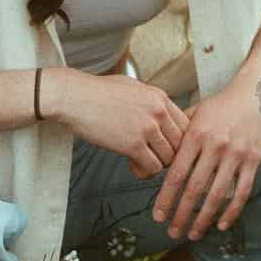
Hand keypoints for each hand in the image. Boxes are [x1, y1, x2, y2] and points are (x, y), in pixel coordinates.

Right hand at [52, 68, 189, 179]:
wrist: (74, 96)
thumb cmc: (97, 92)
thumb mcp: (133, 88)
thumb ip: (151, 102)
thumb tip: (160, 114)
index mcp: (160, 97)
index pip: (186, 124)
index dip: (179, 139)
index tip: (169, 146)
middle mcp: (158, 111)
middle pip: (181, 143)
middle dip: (170, 154)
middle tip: (155, 157)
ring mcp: (147, 128)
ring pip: (169, 158)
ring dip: (156, 164)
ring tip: (142, 162)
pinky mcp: (133, 144)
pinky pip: (152, 167)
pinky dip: (144, 171)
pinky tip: (133, 166)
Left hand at [153, 71, 260, 240]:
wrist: (257, 91)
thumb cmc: (222, 104)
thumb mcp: (195, 113)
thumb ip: (178, 135)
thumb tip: (155, 155)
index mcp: (196, 134)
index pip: (176, 173)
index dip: (166, 198)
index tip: (158, 216)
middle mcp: (215, 146)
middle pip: (194, 189)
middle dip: (181, 214)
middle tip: (172, 233)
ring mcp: (236, 154)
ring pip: (217, 194)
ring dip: (203, 218)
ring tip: (193, 234)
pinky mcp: (253, 159)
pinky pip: (242, 191)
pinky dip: (232, 211)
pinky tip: (221, 224)